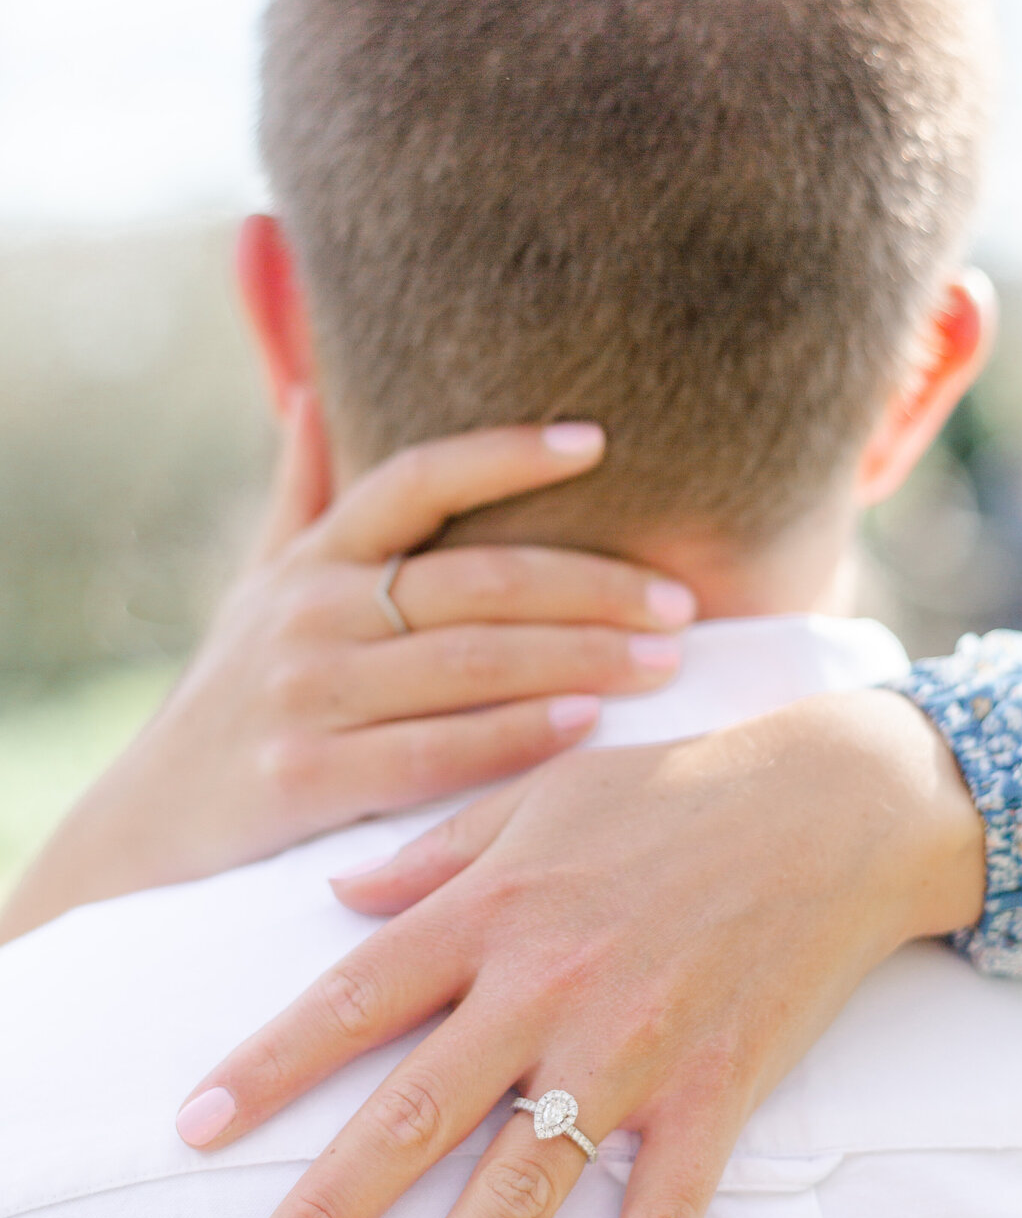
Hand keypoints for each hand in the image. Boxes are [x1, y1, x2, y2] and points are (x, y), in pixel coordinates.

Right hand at [0, 404, 694, 938]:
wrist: (146, 826)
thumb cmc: (234, 694)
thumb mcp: (256, 587)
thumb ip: (299, 495)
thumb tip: (307, 391)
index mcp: (313, 558)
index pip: (417, 477)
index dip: (506, 454)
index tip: (598, 443)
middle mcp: (309, 613)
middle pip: (477, 580)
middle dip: (592, 585)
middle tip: (679, 600)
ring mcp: (306, 695)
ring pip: (471, 663)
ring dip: (581, 657)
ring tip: (665, 658)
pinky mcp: (305, 778)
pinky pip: (435, 752)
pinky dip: (517, 736)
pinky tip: (588, 725)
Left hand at [178, 688, 983, 1217]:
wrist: (829, 805)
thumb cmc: (675, 788)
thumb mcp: (543, 793)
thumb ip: (437, 852)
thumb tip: (341, 897)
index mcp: (496, 906)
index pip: (356, 996)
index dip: (268, 1064)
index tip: (194, 1125)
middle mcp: (548, 986)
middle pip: (415, 1114)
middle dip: (325, 1208)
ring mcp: (633, 1048)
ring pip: (520, 1188)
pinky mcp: (714, 1091)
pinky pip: (660, 1214)